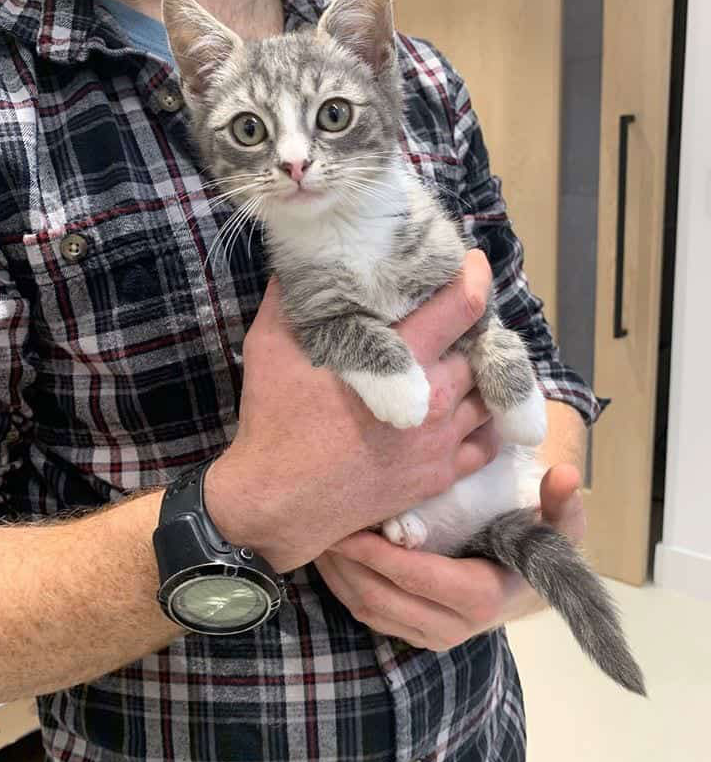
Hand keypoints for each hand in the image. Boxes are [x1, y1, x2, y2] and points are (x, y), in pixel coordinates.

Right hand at [205, 251, 496, 572]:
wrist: (278, 501)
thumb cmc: (275, 421)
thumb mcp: (271, 346)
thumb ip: (290, 297)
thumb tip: (299, 259)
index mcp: (402, 360)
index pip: (462, 305)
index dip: (475, 276)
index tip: (473, 263)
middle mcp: (434, 398)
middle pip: (483, 349)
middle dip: (477, 328)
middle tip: (461, 318)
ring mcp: (441, 442)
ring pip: (490, 396)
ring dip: (483, 374)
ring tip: (466, 361)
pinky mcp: (439, 476)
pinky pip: (485, 444)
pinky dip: (485, 423)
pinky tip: (470, 409)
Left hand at [315, 463, 583, 649]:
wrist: (532, 592)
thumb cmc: (542, 553)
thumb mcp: (560, 529)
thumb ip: (562, 503)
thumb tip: (566, 474)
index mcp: (480, 598)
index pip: (418, 578)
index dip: (379, 556)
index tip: (348, 529)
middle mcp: (451, 627)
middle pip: (383, 597)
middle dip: (347, 564)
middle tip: (321, 524)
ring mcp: (429, 636)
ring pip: (369, 610)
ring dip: (338, 577)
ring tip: (317, 537)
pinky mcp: (413, 635)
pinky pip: (370, 616)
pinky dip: (344, 588)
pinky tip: (331, 557)